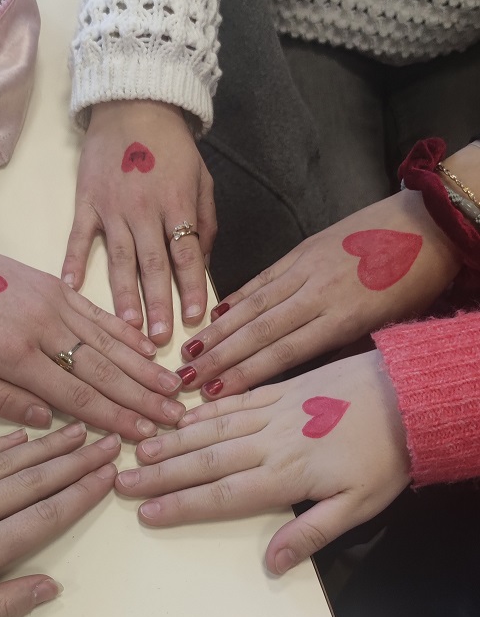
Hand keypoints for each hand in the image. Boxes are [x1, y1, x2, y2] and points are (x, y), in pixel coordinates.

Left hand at [0, 238, 184, 439]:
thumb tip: (47, 419)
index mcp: (14, 353)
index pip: (76, 393)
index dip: (114, 416)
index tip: (146, 433)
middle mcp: (44, 327)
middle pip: (102, 368)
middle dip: (142, 396)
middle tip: (176, 415)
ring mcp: (55, 303)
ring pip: (108, 340)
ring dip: (143, 366)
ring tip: (174, 386)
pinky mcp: (57, 286)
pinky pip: (98, 313)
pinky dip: (126, 331)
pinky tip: (148, 346)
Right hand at [61, 100, 215, 344]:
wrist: (133, 104)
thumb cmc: (172, 147)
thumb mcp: (202, 179)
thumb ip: (205, 222)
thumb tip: (202, 265)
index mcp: (177, 204)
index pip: (186, 254)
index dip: (191, 288)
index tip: (195, 318)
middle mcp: (144, 210)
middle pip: (153, 264)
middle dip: (157, 304)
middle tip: (160, 339)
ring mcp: (112, 207)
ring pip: (119, 258)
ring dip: (122, 294)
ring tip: (125, 328)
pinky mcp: (86, 201)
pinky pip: (79, 237)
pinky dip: (73, 262)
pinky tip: (71, 290)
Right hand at [116, 351, 410, 573]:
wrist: (403, 395)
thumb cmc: (383, 455)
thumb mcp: (359, 506)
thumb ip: (311, 532)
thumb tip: (271, 564)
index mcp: (287, 472)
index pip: (223, 493)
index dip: (182, 504)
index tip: (146, 511)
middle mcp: (270, 440)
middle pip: (206, 459)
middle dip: (162, 472)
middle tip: (124, 478)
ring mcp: (272, 411)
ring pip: (213, 427)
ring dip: (175, 439)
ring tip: (142, 448)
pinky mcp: (280, 389)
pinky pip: (235, 400)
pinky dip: (207, 409)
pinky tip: (185, 413)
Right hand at [177, 189, 460, 397]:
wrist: (429, 223)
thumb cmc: (416, 280)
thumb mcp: (388, 323)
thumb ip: (343, 343)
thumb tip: (304, 363)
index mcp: (344, 318)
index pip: (284, 352)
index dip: (245, 373)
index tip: (214, 393)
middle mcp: (317, 294)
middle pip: (259, 330)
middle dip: (219, 356)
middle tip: (186, 376)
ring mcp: (306, 268)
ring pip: (254, 303)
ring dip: (219, 329)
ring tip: (190, 349)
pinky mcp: (303, 249)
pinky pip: (264, 277)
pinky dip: (238, 295)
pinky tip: (216, 311)